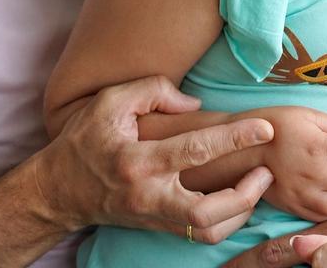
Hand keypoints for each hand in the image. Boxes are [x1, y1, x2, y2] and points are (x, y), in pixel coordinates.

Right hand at [35, 75, 275, 243]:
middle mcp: (148, 197)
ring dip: (242, 212)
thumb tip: (195, 103)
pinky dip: (228, 220)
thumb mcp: (110, 102)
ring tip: (260, 183)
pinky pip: (202, 234)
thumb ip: (153, 91)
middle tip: (268, 169)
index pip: (195, 151)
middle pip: (207, 212)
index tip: (266, 128)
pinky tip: (241, 197)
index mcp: (137, 162)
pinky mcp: (159, 228)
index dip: (234, 139)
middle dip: (246, 194)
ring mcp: (154, 217)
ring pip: (208, 231)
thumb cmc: (85, 140)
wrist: (58, 191)